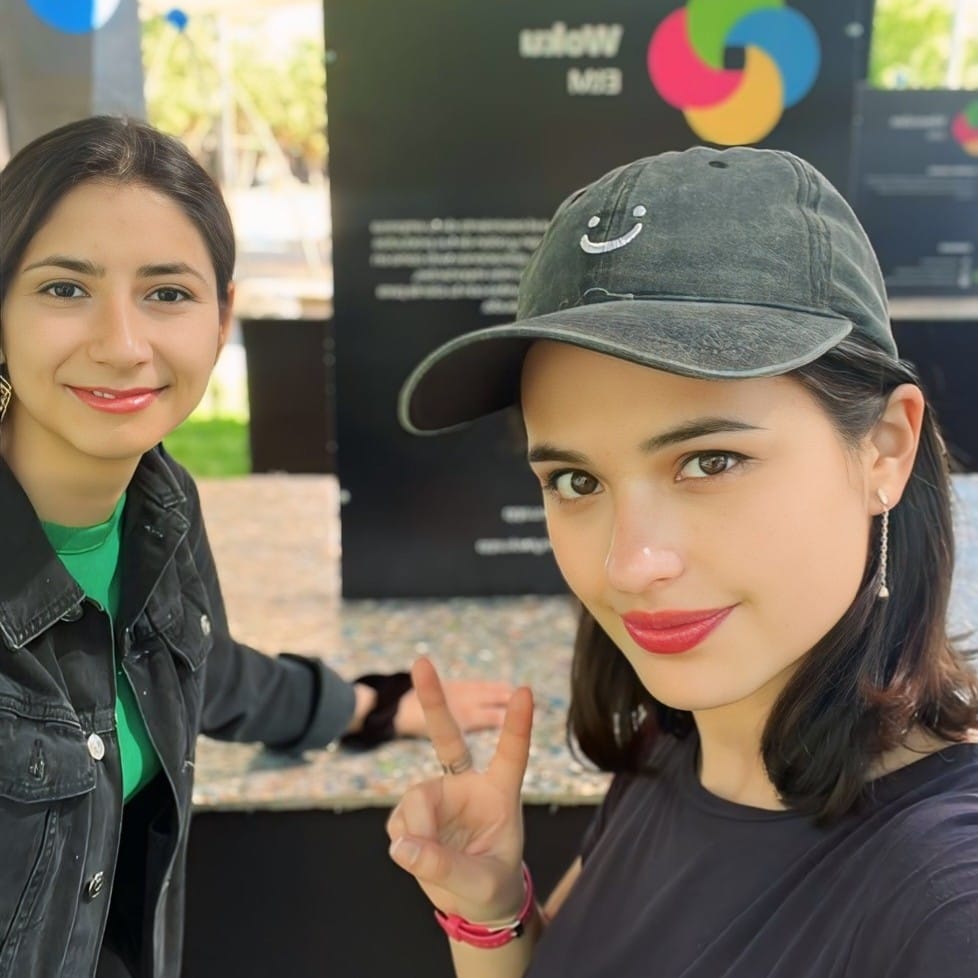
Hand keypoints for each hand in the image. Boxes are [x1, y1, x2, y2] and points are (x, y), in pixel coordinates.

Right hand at [387, 656, 533, 924]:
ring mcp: (440, 796)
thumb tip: (400, 847)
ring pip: (415, 799)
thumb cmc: (493, 885)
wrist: (475, 903)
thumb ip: (444, 866)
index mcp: (501, 794)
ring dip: (415, 829)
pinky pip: (399, 821)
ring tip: (423, 857)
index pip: (513, 754)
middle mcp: (468, 786)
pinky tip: (415, 853)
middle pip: (448, 739)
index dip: (518, 724)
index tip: (525, 691)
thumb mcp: (481, 883)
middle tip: (421, 662)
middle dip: (434, 700)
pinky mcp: (417, 813)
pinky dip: (404, 841)